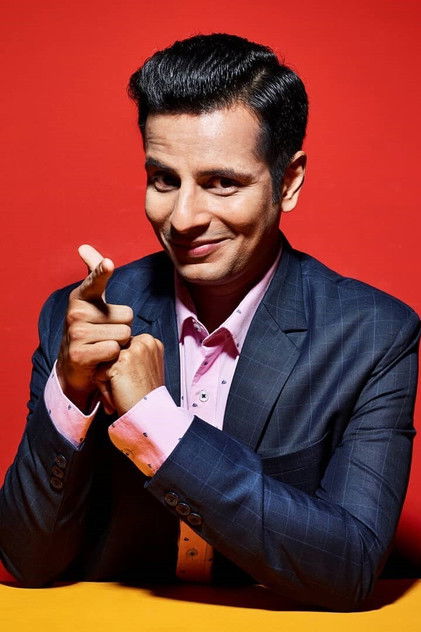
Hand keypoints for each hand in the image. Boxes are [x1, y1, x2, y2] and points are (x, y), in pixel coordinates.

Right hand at [57, 244, 132, 412]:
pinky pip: (114, 350)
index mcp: (81, 296)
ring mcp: (75, 333)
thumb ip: (93, 273)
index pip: (95, 281)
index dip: (102, 272)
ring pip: (124, 334)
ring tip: (104, 346)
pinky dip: (113, 357)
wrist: (72, 365)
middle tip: (106, 334)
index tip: (109, 263)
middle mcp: (75, 312)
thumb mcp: (91, 300)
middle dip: (123, 327)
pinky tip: (101, 359)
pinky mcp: (79, 354)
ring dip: (121, 343)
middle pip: (127, 316)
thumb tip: (83, 247)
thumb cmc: (89, 327)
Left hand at [95, 334, 164, 416]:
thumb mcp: (145, 369)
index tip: (131, 382)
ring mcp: (135, 349)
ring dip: (106, 380)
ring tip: (120, 394)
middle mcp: (145, 342)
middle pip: (112, 352)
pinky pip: (99, 372)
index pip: (122, 347)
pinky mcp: (122, 360)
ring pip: (104, 361)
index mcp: (152, 342)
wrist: (150, 415)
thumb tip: (108, 351)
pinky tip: (117, 397)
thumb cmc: (146, 397)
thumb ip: (132, 356)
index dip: (121, 367)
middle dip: (112, 371)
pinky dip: (103, 388)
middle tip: (124, 390)